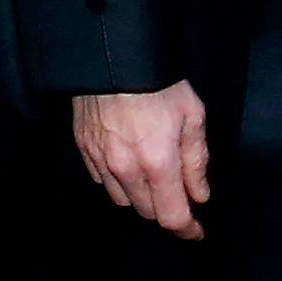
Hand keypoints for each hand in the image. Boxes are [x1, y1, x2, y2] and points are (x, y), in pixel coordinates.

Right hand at [72, 80, 208, 239]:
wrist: (111, 52)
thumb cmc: (157, 80)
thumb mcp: (192, 115)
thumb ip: (196, 160)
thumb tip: (198, 193)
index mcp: (157, 162)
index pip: (172, 217)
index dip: (187, 229)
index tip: (196, 229)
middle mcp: (125, 167)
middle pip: (147, 211)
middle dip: (165, 207)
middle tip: (176, 190)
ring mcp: (100, 156)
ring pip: (122, 198)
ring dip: (139, 195)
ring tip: (149, 174)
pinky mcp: (82, 144)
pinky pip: (100, 178)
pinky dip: (116, 178)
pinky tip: (126, 160)